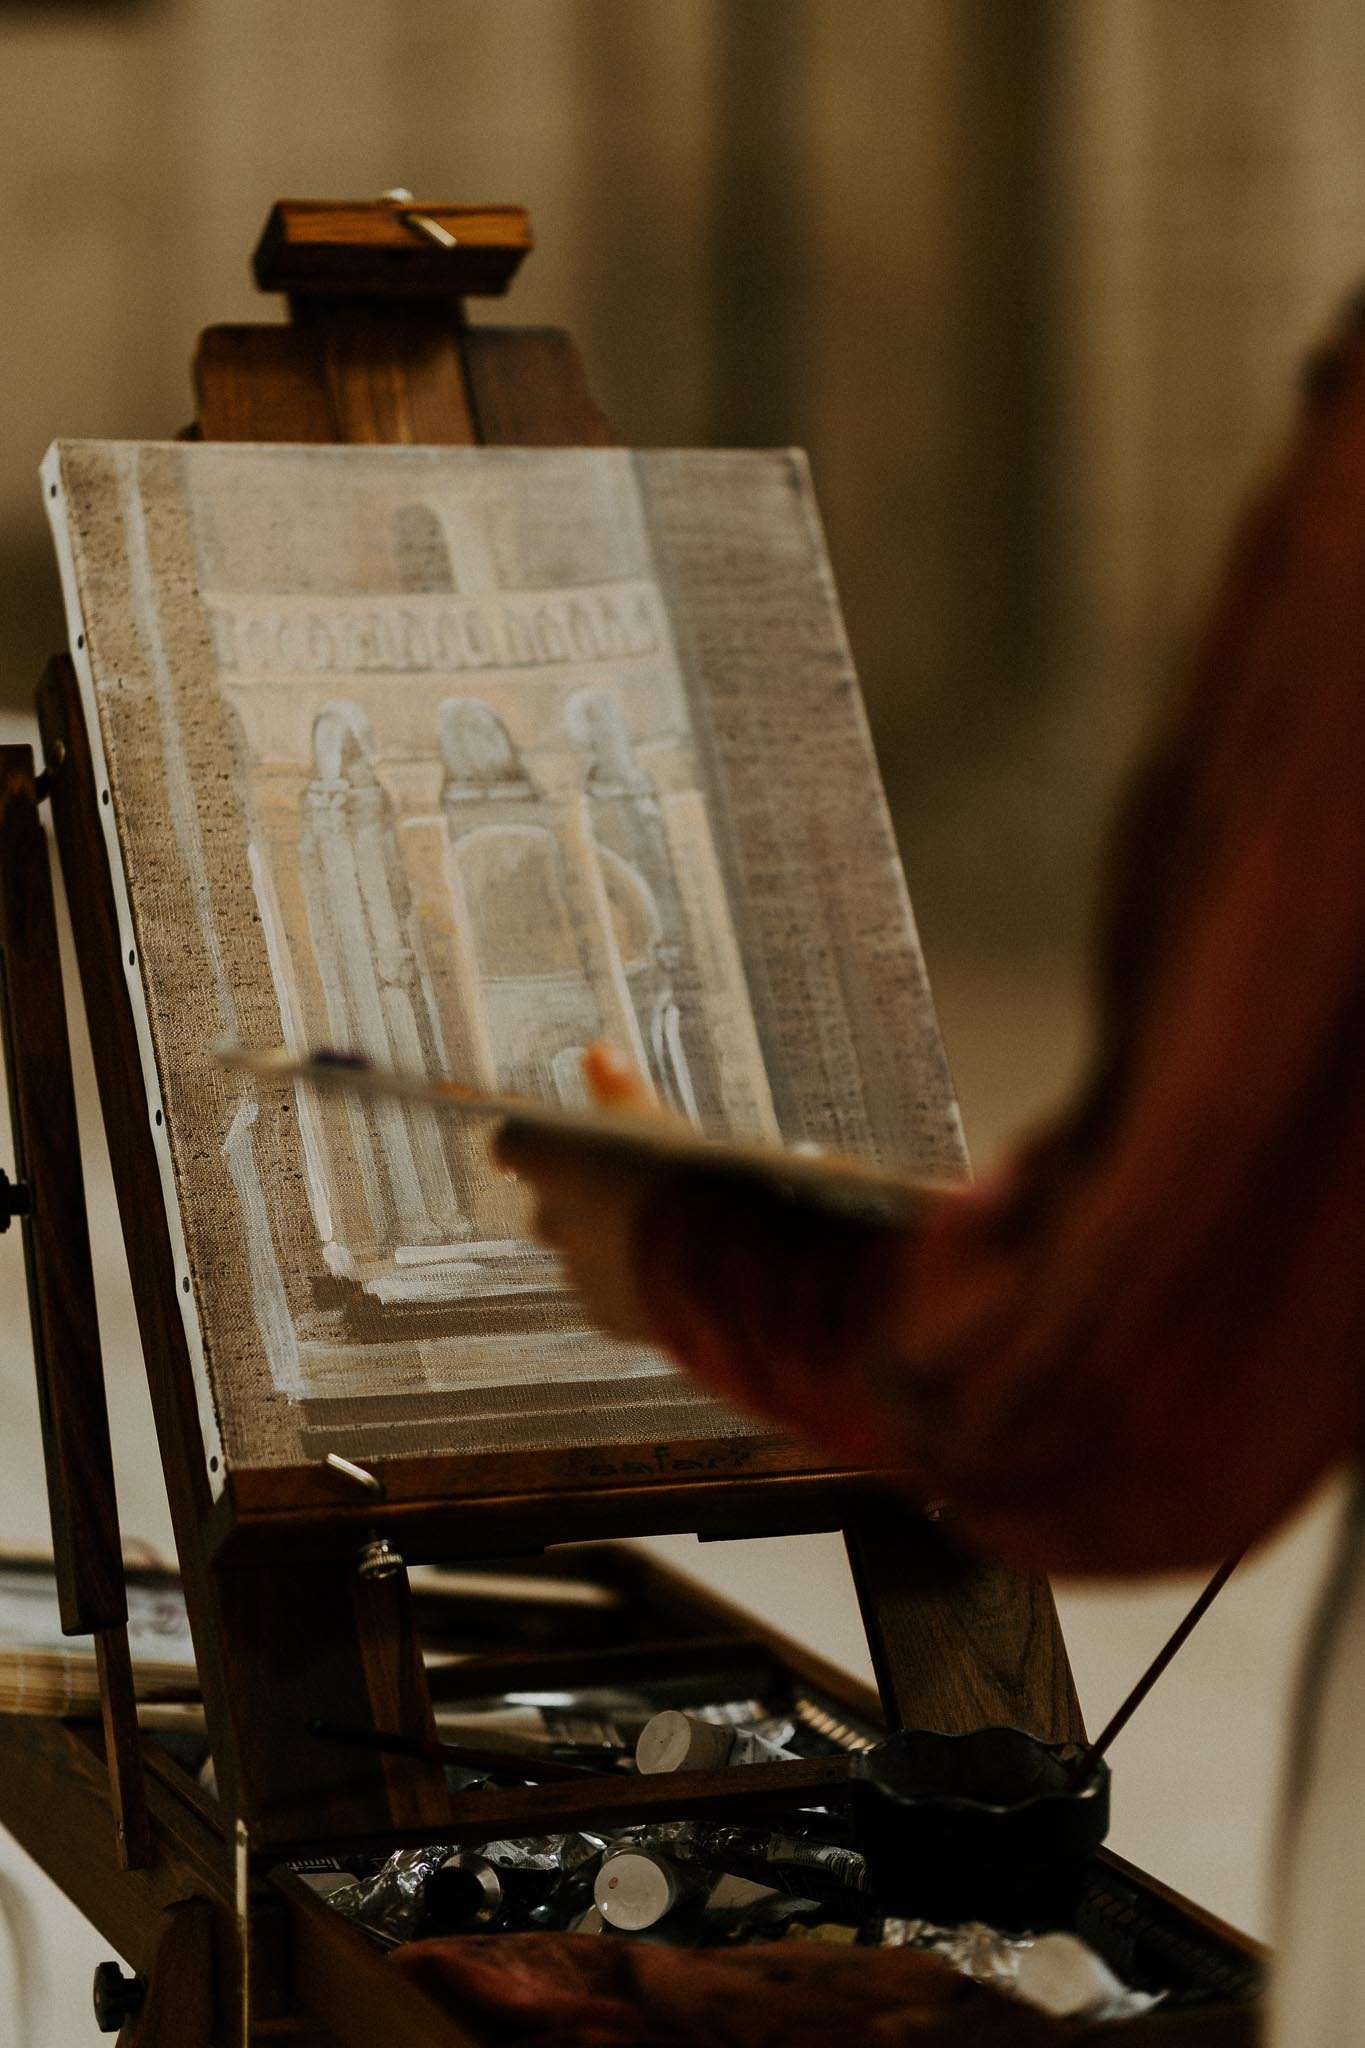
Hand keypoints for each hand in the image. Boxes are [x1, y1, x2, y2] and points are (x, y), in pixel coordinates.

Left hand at [493, 1045, 672, 1342]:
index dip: (539, 1139)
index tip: (566, 1139)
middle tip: (632, 1182)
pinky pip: (607, 1292)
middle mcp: (548, 1215)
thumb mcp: (655, 1121)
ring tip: (666, 1227)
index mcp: (546, 1157)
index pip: (511, 1141)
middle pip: (548, 1200)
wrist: (724, 1261)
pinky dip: (631, 1281)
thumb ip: (618, 1090)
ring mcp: (574, 1270)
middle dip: (581, 1194)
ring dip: (610, 1238)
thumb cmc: (687, 1176)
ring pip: (579, 1249)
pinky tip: (673, 1268)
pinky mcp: (604, 1314)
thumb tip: (597, 1053)